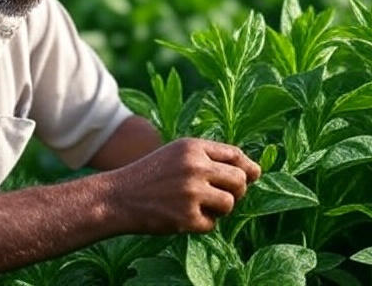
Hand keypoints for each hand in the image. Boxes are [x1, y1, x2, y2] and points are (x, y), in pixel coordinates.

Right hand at [104, 138, 260, 234]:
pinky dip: (201, 224)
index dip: (246, 168)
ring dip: (220, 209)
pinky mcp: (186, 218)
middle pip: (240, 180)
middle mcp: (195, 167)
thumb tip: (254, 172)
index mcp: (193, 147)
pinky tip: (183, 217)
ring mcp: (191, 193)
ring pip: (229, 203)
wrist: (117, 197)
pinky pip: (212, 224)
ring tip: (200, 206)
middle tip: (222, 196)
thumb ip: (211, 158)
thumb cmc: (151, 176)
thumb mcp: (177, 154)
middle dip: (237, 191)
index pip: (236, 155)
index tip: (246, 177)